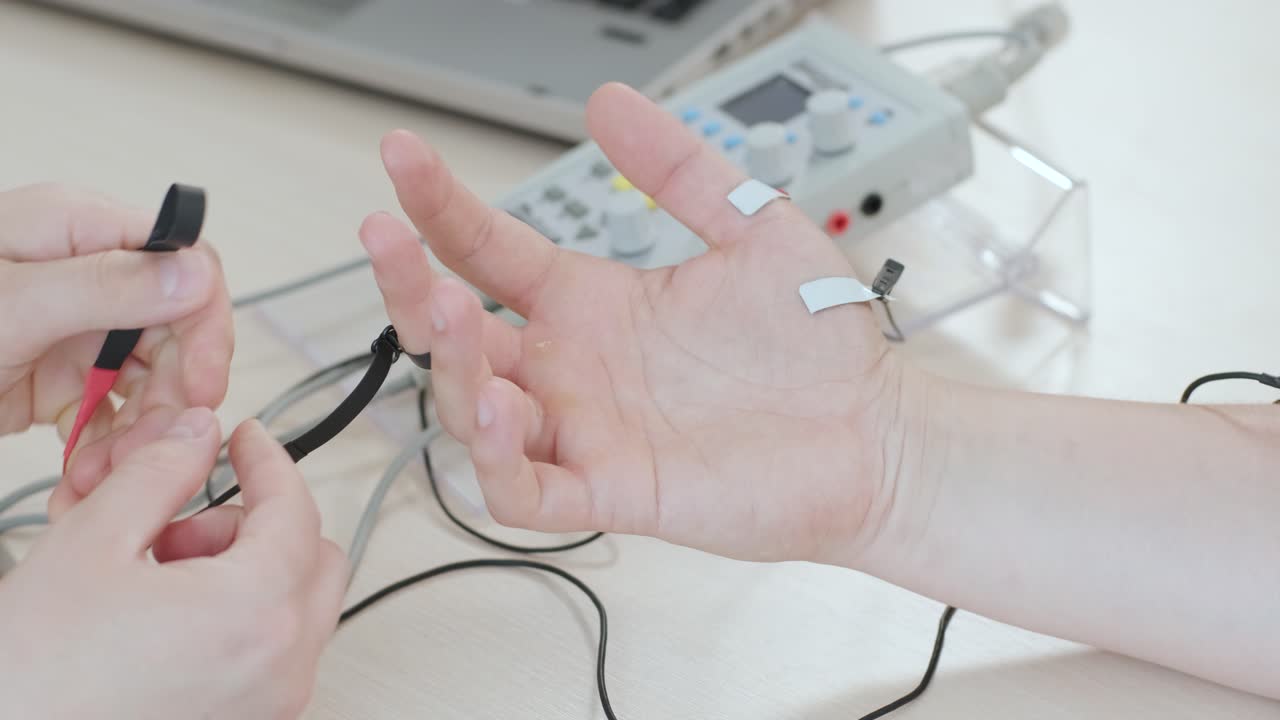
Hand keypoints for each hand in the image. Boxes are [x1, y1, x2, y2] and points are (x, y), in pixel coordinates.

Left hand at [0, 184, 232, 516]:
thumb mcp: (9, 306)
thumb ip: (107, 287)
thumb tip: (194, 272)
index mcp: (75, 232)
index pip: (183, 261)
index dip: (204, 323)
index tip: (203, 381)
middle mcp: (83, 276)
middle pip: (175, 328)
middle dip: (174, 391)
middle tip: (161, 440)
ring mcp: (72, 327)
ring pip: (152, 377)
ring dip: (143, 430)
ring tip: (109, 470)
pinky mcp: (58, 374)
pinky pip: (114, 410)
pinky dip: (110, 447)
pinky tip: (88, 471)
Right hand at [0, 407, 347, 719]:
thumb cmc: (37, 676)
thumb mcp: (93, 542)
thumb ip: (160, 473)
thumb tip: (199, 435)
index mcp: (258, 613)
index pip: (297, 509)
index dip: (268, 462)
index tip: (245, 440)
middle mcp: (284, 668)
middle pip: (314, 559)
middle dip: (255, 525)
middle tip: (180, 523)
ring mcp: (271, 706)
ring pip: (294, 609)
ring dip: (245, 573)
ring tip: (158, 578)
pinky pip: (271, 656)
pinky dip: (239, 620)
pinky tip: (166, 620)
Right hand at [360, 83, 913, 564]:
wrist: (878, 430)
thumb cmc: (818, 344)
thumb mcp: (750, 227)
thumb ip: (679, 168)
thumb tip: (608, 105)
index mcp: (592, 304)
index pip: (489, 252)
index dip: (438, 206)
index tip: (402, 155)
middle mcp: (574, 368)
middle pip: (455, 334)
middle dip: (410, 286)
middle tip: (385, 236)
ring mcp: (586, 431)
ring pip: (472, 411)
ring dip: (449, 365)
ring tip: (455, 312)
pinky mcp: (614, 490)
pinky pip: (524, 492)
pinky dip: (496, 461)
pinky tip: (500, 408)